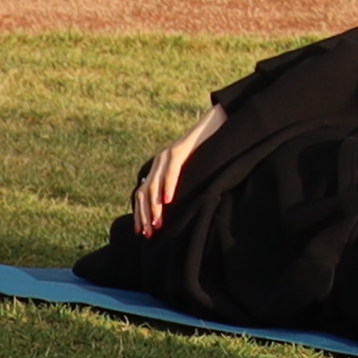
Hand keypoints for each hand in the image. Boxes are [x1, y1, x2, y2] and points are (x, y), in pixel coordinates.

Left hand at [127, 104, 220, 240]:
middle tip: (149, 234)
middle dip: (144, 215)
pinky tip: (168, 201)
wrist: (217, 124)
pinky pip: (171, 171)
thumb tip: (177, 210)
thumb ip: (181, 186)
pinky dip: (168, 186)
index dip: (139, 214)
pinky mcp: (180, 150)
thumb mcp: (191, 172)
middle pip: (143, 192)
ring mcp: (167, 154)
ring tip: (157, 223)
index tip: (141, 233)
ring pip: (153, 184)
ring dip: (154, 207)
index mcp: (158, 168)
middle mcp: (158, 162)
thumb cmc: (208, 152)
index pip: (142, 194)